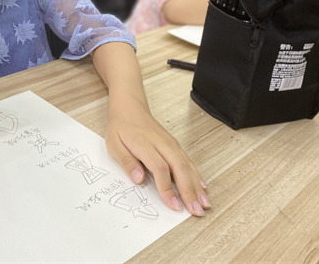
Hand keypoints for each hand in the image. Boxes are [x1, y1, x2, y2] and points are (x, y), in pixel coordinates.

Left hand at [105, 96, 210, 216]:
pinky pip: (188, 161)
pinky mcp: (175, 145)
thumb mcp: (114, 144)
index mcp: (145, 144)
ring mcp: (171, 144)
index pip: (159, 168)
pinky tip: (202, 187)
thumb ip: (126, 162)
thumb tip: (138, 180)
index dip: (167, 188)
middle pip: (179, 168)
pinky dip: (196, 175)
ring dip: (196, 185)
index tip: (173, 205)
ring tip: (204, 204)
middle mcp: (162, 143)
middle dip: (189, 190)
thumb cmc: (121, 128)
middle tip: (196, 210)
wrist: (130, 109)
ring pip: (186, 165)